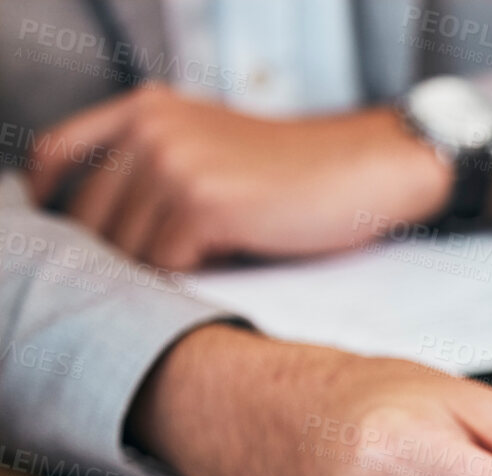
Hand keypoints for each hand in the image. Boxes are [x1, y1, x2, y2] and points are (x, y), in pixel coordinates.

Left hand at [27, 84, 452, 269]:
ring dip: (160, 273)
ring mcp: (173, 163)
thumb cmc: (299, 175)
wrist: (367, 169)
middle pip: (90, 216)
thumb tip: (104, 227)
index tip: (72, 242)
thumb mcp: (214, 147)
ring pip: (128, 248)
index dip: (51, 204)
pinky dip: (190, 279)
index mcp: (146, 108)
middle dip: (117, 255)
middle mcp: (150, 128)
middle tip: (166, 274)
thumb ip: (155, 164)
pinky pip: (166, 264)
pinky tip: (225, 269)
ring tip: (205, 270)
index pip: (56, 156)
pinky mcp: (203, 203)